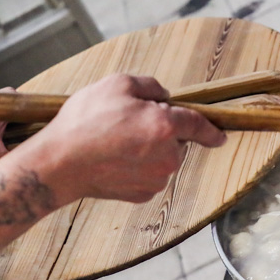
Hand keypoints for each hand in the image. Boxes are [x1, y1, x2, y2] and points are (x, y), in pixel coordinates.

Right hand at [28, 75, 226, 204]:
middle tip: (126, 123)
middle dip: (159, 131)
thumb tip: (164, 98)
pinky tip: (113, 160)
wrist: (59, 164)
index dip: (211, 129)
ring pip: (162, 159)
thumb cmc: (84, 121)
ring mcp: (156, 179)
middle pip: (175, 140)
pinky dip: (137, 167)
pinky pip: (148, 175)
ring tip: (114, 142)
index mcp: (165, 126)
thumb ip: (150, 86)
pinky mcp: (142, 194)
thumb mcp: (116, 84)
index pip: (198, 125)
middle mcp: (167, 156)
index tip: (220, 135)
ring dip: (147, 149)